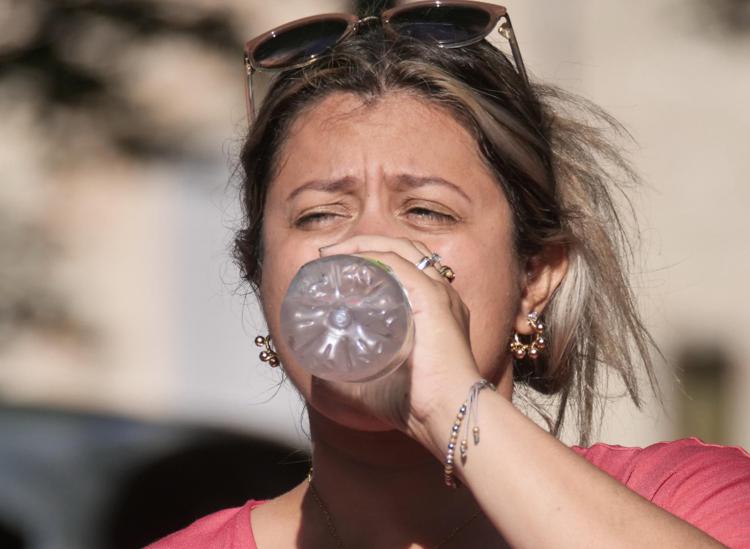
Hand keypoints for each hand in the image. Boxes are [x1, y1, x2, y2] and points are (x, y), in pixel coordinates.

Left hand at [318, 235, 481, 452]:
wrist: (447, 415)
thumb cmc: (417, 404)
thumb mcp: (377, 380)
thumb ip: (351, 374)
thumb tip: (317, 371)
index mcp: (434, 308)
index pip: (405, 266)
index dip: (370, 257)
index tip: (333, 266)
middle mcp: (441, 293)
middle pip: (402, 249)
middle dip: (361, 244)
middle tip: (327, 256)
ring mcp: (439, 293)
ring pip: (399, 248)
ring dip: (361, 244)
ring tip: (331, 253)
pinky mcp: (432, 299)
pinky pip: (398, 263)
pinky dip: (371, 254)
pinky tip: (348, 259)